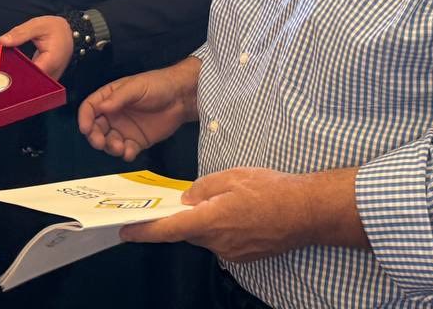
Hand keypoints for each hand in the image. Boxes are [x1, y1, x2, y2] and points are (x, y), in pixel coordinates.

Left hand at [0, 15, 72, 80]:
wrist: (71, 34)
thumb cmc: (55, 29)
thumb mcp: (38, 25)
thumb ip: (20, 33)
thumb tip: (1, 41)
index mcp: (50, 61)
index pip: (29, 75)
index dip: (13, 74)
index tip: (0, 69)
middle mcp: (51, 75)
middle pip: (30, 84)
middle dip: (13, 79)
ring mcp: (50, 80)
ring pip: (31, 86)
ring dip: (18, 79)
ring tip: (4, 71)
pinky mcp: (46, 80)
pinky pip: (34, 83)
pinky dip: (24, 78)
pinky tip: (13, 72)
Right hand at [78, 60, 198, 160]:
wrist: (181, 98)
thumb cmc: (158, 85)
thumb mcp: (136, 87)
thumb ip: (118, 97)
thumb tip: (101, 107)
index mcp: (110, 98)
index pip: (90, 108)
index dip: (84, 118)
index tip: (86, 128)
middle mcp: (114, 115)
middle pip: (96, 128)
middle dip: (95, 137)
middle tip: (100, 142)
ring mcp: (125, 129)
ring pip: (109, 142)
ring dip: (110, 147)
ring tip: (120, 147)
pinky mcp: (137, 141)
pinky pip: (126, 151)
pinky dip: (125, 154)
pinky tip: (130, 152)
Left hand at [120, 167, 365, 259]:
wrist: (307, 211)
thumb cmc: (272, 190)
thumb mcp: (231, 176)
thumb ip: (202, 188)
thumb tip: (187, 198)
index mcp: (210, 221)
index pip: (168, 229)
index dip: (144, 231)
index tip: (126, 231)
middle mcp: (218, 243)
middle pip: (187, 232)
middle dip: (181, 217)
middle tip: (181, 200)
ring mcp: (232, 253)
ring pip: (206, 236)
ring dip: (205, 220)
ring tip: (222, 200)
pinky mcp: (244, 256)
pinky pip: (222, 241)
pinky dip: (221, 227)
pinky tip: (236, 212)